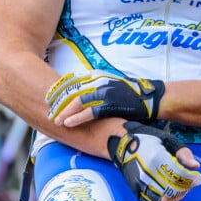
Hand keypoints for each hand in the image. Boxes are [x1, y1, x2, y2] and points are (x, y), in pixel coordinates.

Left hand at [46, 71, 164, 123]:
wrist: (151, 98)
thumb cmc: (133, 95)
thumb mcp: (113, 86)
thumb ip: (99, 89)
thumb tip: (86, 95)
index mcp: (99, 77)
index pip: (73, 81)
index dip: (59, 89)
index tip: (49, 97)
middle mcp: (99, 83)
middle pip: (72, 91)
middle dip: (58, 102)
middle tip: (49, 111)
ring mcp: (105, 93)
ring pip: (78, 102)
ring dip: (64, 111)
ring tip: (56, 120)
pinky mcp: (110, 105)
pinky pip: (89, 112)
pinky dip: (76, 118)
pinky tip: (67, 123)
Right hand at [108, 122, 200, 200]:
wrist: (122, 144)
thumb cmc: (147, 140)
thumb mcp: (167, 139)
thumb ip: (183, 152)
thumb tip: (196, 166)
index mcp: (155, 157)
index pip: (178, 175)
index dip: (190, 178)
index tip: (198, 178)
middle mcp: (146, 173)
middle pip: (171, 189)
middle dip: (184, 188)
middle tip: (191, 184)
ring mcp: (140, 183)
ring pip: (162, 200)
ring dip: (175, 197)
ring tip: (182, 190)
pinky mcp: (135, 190)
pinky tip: (171, 197)